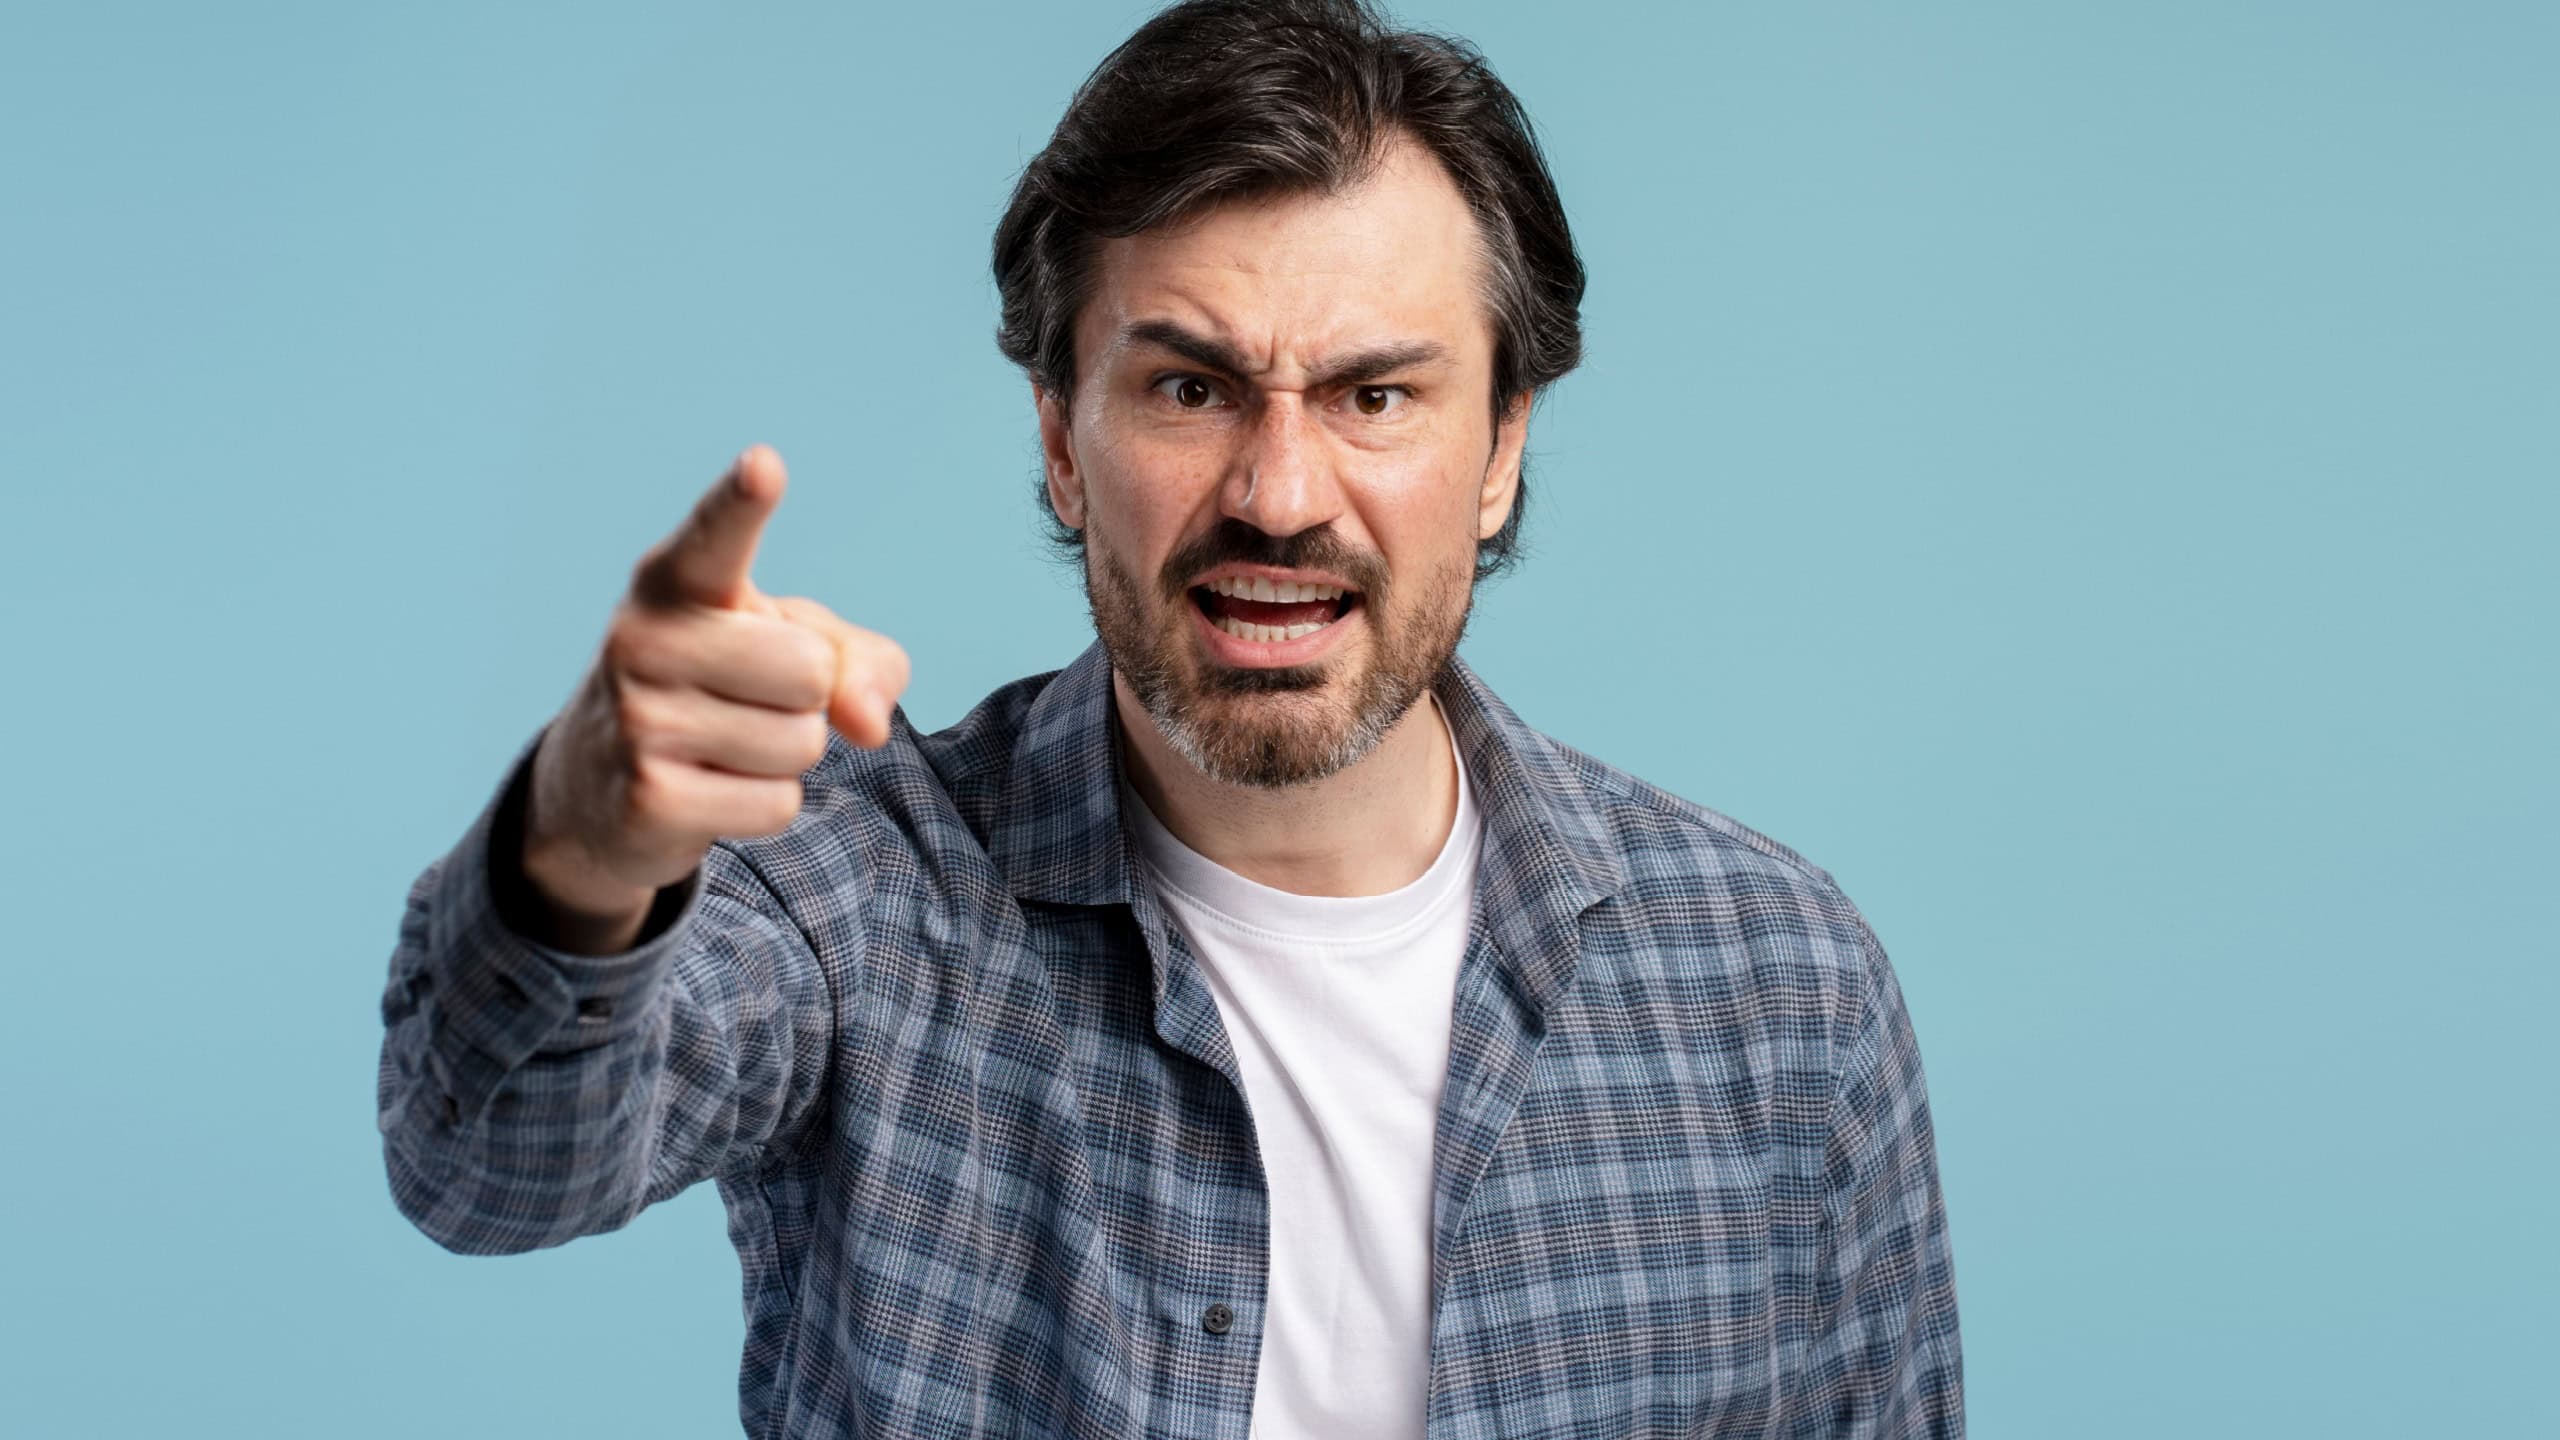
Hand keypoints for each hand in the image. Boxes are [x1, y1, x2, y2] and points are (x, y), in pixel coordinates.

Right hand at [520, 445, 910, 929]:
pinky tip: (707, 791)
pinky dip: (763, 806)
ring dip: (783, 757)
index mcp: (678, 582)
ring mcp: (639, 720)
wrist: (600, 788)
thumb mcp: (793, 651)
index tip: (764, 465)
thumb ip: (858, 662)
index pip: (715, 537)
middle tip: (747, 700)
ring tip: (721, 746)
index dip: (742, 504)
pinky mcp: (649, 798)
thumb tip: (870, 723)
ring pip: (801, 745)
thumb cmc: (721, 689)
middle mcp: (644, 640)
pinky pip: (777, 804)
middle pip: (811, 672)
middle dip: (806, 699)